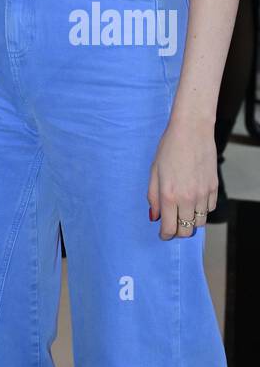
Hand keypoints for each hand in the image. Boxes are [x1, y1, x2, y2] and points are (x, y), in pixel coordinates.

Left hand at [148, 122, 217, 238]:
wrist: (191, 131)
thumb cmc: (169, 148)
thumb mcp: (154, 171)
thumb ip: (153, 196)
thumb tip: (154, 217)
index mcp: (169, 195)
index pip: (169, 228)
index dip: (165, 235)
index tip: (163, 234)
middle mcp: (188, 198)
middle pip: (186, 230)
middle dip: (178, 231)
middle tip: (172, 224)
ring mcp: (203, 194)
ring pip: (200, 222)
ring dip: (190, 221)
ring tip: (183, 211)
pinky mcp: (214, 188)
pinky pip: (210, 209)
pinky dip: (202, 210)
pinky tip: (194, 200)